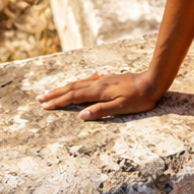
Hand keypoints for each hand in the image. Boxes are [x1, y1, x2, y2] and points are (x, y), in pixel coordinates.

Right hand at [38, 71, 162, 120]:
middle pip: (72, 87)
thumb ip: (101, 111)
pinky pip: (88, 80)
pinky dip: (78, 83)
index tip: (44, 106)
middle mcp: (98, 83)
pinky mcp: (110, 78)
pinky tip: (80, 83)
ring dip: (64, 87)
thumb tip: (81, 115)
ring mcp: (104, 79)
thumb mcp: (121, 108)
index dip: (58, 101)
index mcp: (99, 91)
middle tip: (40, 98)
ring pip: (79, 82)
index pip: (73, 96)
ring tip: (54, 91)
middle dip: (55, 93)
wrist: (153, 82)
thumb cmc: (139, 99)